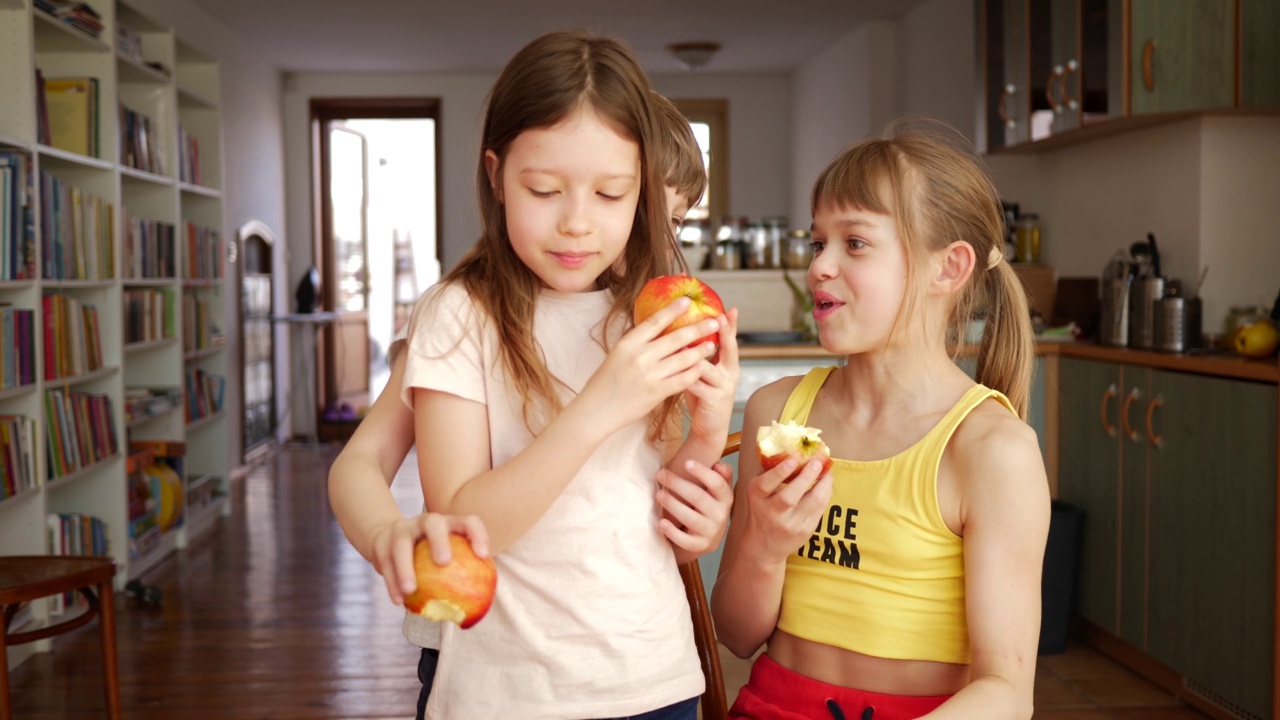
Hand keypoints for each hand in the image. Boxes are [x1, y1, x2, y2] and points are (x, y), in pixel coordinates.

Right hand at [369, 512, 489, 605]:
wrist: (388, 539)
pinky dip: (391, 582)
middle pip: (433, 522)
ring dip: (405, 567)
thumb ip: (460, 574)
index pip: (467, 521)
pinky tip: (399, 601)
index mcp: (447, 523)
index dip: (477, 534)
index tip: (483, 555)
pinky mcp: (381, 542)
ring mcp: (401, 529)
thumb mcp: (445, 556)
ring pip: (401, 543)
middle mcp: (425, 521)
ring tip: (411, 590)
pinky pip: (385, 562)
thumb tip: (480, 606)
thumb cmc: (428, 555)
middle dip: (439, 540)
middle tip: (444, 563)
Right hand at [578, 297, 718, 432]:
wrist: (597, 409)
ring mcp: (649, 375)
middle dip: (697, 329)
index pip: (654, 321)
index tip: (687, 300)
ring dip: (700, 351)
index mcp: (628, 343)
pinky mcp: (656, 393)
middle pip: (675, 338)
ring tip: (711, 345)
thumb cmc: (607, 380)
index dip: (672, 310)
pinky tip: (702, 367)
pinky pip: (681, 380)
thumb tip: (657, 326)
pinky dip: (693, 372)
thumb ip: (638, 342)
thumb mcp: (618, 354)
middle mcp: (639, 356)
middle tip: (714, 321)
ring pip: (682, 359)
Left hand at [657, 460, 734, 555]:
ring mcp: (711, 532)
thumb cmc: (707, 506)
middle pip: (699, 498)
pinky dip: (672, 532)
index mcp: (725, 498)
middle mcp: (721, 515)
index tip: (686, 463)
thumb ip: (719, 475)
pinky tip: (660, 523)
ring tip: (658, 495)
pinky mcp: (700, 546)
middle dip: (678, 484)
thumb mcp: (715, 491)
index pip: (717, 483)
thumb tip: (718, 465)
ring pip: (691, 518)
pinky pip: (686, 541)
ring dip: (673, 505)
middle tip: (660, 475)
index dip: (703, 473)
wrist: (707, 538)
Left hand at [685, 308, 739, 444]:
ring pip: (707, 364)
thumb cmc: (703, 396)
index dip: (731, 325)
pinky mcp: (713, 399)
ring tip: (682, 340)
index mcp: (729, 364)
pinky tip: (672, 367)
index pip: (731, 340)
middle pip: (729, 348)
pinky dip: (684, 373)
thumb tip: (683, 331)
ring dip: (694, 353)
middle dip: (724, 332)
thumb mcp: (704, 373)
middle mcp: (731, 373)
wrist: (709, 429)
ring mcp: (723, 386)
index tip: (730, 309)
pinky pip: (696, 382)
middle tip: (718, 317)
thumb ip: (700, 356)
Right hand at [741, 458, 832, 561]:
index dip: (780, 472)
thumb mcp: (757, 493)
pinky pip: (820, 509)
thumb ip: (768, 472)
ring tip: (826, 472)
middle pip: (790, 496)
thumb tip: (786, 446)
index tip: (793, 460)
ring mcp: (789, 524)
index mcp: (756, 499)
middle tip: (816, 463)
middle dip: (806, 477)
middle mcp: (771, 513)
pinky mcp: (805, 531)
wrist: (763, 546)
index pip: (766, 485)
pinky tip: (826, 485)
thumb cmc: (761, 511)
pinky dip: (825, 494)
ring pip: (812, 502)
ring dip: (823, 484)